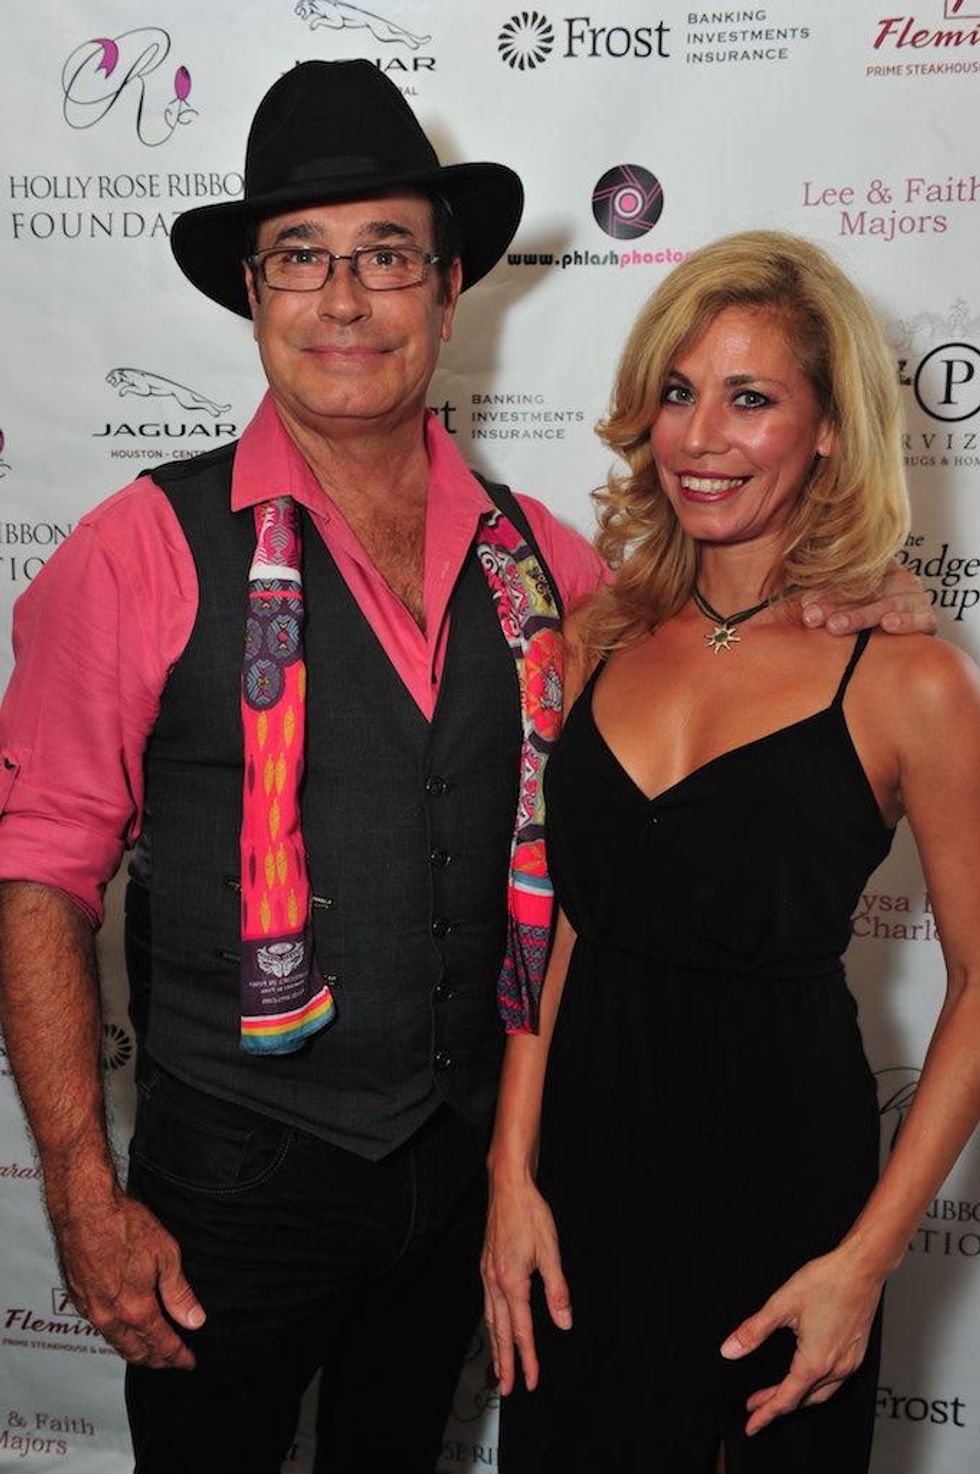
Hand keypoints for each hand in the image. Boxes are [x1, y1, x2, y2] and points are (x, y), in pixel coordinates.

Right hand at [53, 1185, 204, 1368]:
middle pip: (136, 1351)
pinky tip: (122, 1325)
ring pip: (115, 1341)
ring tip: (149, 1349)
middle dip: (156, 1359)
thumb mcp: (166, 1255)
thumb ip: (179, 1293)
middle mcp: (109, 1315)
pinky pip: (99, 1325)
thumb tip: (194, 1319)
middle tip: (170, 1360)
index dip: (178, 1356)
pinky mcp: (78, 1296)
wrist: (85, 1208)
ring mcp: (90, 1308)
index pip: (161, 1344)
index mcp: (135, 1309)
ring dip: (134, 1349)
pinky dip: (115, 1332)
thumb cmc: (123, 1225)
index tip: (188, 1362)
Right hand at [481, 1174, 571, 1394]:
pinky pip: (487, 1303)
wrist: (508, 1187)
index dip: (528, 1359)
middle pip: (499, 1331)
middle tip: (507, 1388)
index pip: (521, 1330)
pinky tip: (494, 1324)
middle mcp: (494, 1281)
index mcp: (511, 1282)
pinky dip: (490, 1322)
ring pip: (490, 1319)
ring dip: (495, 1346)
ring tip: (499, 1367)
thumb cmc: (530, 1214)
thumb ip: (557, 1290)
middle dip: (505, 1362)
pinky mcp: (486, 1265)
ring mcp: (487, 1273)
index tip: (532, 1381)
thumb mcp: (550, 1251)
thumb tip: (564, 1322)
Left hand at [719, 1248, 882, 1435]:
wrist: (862, 1268)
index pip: (786, 1399)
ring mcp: (850, 1362)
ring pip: (820, 1393)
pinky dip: (815, 1387)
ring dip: (796, 1397)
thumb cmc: (826, 1281)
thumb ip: (753, 1331)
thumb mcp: (781, 1304)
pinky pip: (834, 1381)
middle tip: (756, 1407)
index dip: (766, 1413)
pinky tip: (806, 1377)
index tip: (752, 1424)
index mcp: (815, 1362)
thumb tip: (730, 1350)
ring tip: (776, 1394)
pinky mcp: (857, 1353)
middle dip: (777, 1405)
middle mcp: (836, 1368)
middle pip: (802, 1399)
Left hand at [801, 561, 936, 635]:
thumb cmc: (872, 617)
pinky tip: (888, 624)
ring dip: (859, 616)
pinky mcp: (927, 618)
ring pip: (884, 605)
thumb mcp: (849, 603)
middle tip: (812, 616)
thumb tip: (804, 606)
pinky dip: (904, 621)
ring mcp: (912, 597)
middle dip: (833, 604)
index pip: (849, 576)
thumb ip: (828, 600)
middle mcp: (894, 579)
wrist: (910, 638)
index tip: (805, 604)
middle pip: (862, 590)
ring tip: (836, 625)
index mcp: (875, 570)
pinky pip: (919, 619)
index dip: (825, 589)